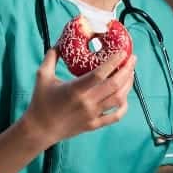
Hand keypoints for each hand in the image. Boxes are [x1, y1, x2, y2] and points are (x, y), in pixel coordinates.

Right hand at [22, 49, 136, 146]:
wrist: (39, 130)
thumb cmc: (40, 101)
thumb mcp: (42, 75)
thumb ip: (51, 57)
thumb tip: (60, 42)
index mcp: (75, 89)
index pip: (100, 74)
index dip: (114, 62)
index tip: (123, 52)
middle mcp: (87, 102)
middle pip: (115, 85)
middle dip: (127, 70)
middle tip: (132, 58)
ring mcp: (92, 115)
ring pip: (119, 99)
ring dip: (128, 85)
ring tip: (130, 73)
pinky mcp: (94, 125)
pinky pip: (115, 117)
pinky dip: (124, 106)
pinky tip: (125, 97)